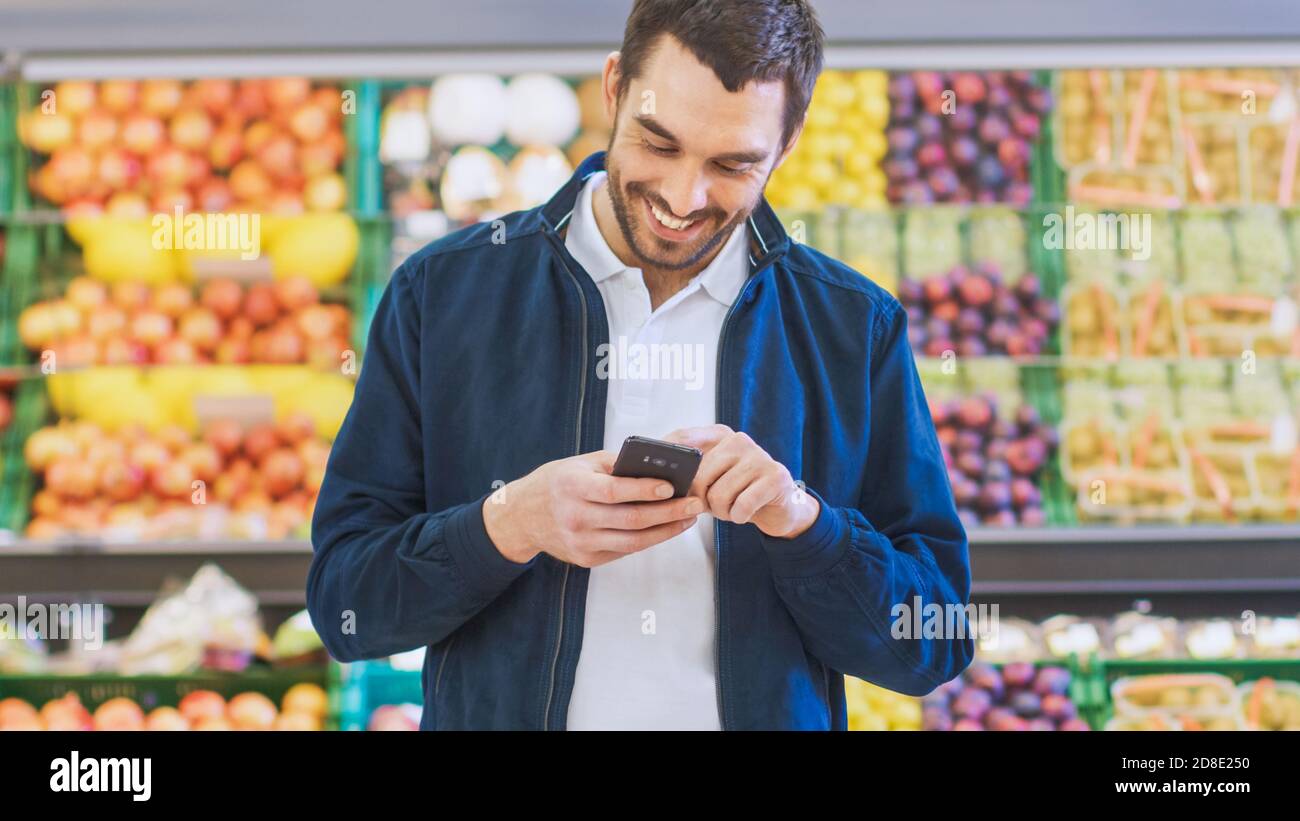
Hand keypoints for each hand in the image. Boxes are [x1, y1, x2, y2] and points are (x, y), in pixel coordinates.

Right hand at [482, 450, 702, 567]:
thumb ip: (616, 466)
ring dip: (666, 531)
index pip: (614, 491)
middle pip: (630, 520)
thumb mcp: (580, 464)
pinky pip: (624, 550)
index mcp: (572, 486)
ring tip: (687, 518)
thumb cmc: (559, 482)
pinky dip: (649, 539)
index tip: (671, 487)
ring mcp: (581, 543)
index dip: (644, 490)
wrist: (523, 516)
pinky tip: (666, 528)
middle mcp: (575, 517)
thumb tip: (659, 468)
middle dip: (668, 513)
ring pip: (633, 542)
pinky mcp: (587, 559)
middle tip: (694, 504)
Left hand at [664, 425, 818, 539]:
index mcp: (719, 435)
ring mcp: (759, 455)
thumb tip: (660, 484)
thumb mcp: (710, 482)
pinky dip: (738, 516)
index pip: (683, 438)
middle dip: (701, 500)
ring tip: (731, 509)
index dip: (667, 456)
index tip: (655, 474)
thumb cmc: (737, 494)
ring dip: (722, 512)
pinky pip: (742, 505)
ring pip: (719, 494)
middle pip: (699, 476)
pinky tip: (744, 513)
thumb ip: (689, 477)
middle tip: (714, 506)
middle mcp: (738, 440)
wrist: (778, 507)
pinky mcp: (776, 476)